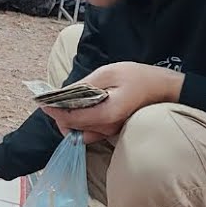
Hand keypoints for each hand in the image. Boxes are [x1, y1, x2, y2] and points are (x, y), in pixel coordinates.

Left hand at [42, 62, 183, 138]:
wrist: (162, 88)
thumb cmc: (137, 77)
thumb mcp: (107, 73)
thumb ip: (83, 86)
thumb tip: (61, 95)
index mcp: (106, 114)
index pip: (70, 118)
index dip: (53, 110)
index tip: (43, 101)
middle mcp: (106, 128)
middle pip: (72, 129)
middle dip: (59, 116)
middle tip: (54, 100)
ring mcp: (110, 132)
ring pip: (79, 133)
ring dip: (69, 119)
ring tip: (66, 102)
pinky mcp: (112, 130)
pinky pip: (89, 131)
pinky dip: (80, 121)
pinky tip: (80, 106)